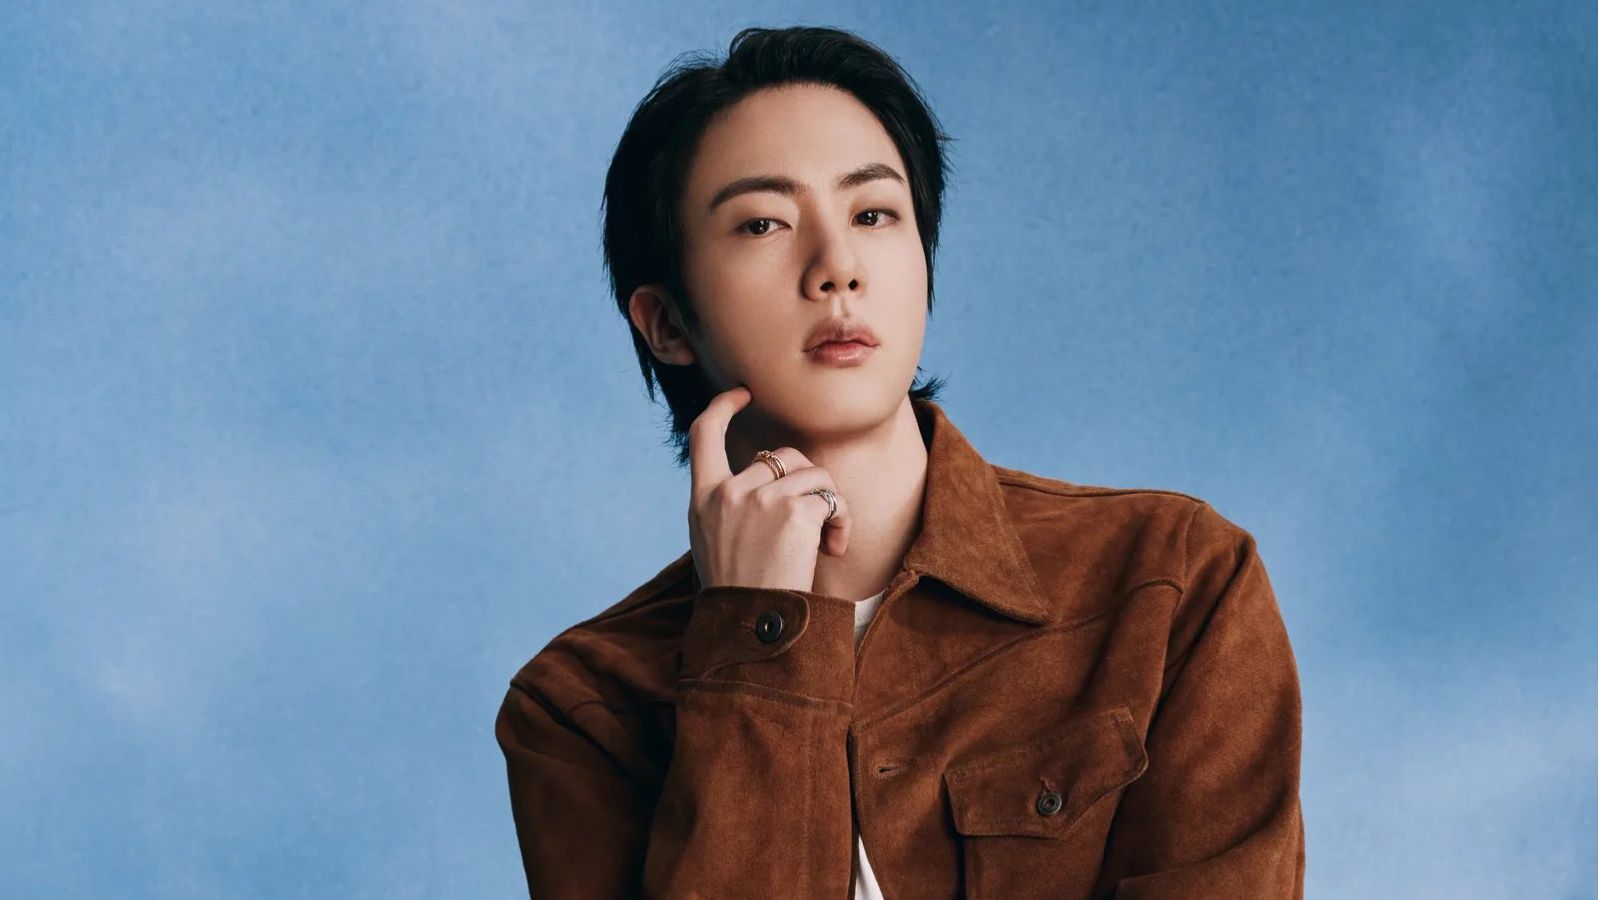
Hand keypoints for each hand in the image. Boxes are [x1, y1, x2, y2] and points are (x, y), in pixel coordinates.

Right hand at [687, 386, 851, 591]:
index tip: (742, 393)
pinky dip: (841, 521)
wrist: (753, 626)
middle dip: (805, 482)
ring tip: (827, 539)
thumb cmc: (739, 592)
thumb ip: (724, 505)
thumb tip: (758, 476)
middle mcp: (728, 492)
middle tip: (814, 520)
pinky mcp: (793, 512)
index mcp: (702, 498)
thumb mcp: (712, 541)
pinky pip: (830, 499)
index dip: (722, 406)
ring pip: (812, 473)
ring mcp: (760, 500)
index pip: (702, 434)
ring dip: (828, 502)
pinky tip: (834, 549)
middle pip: (780, 456)